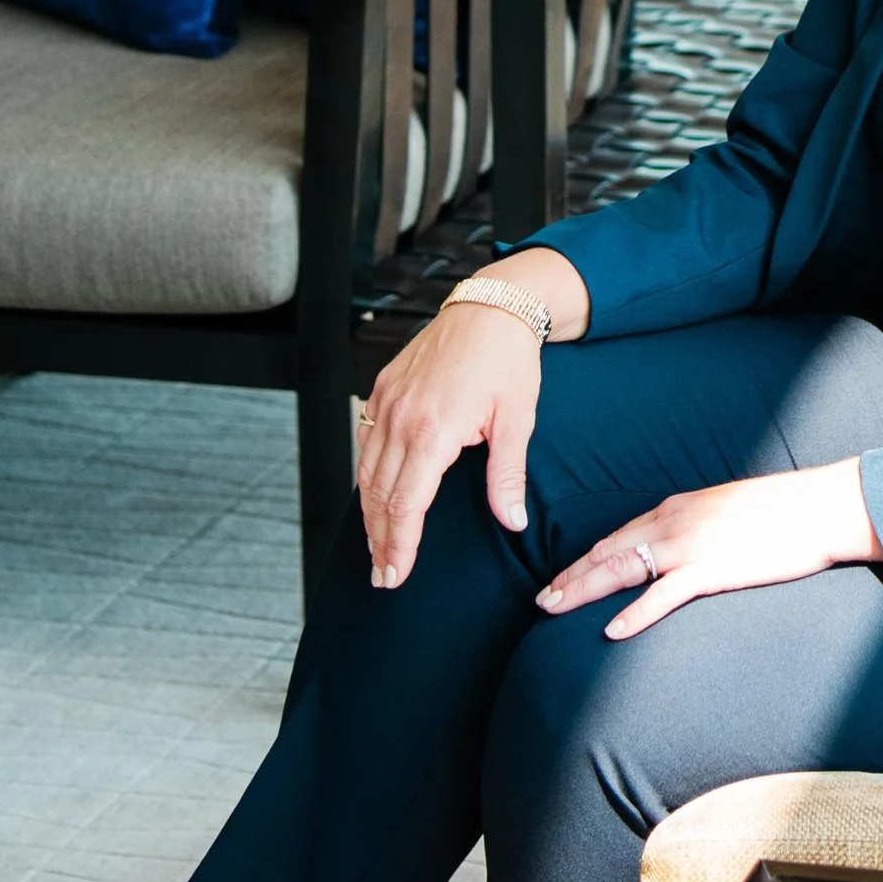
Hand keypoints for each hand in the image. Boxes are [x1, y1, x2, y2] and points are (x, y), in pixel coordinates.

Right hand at [356, 256, 584, 586]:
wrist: (491, 307)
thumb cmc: (508, 360)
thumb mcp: (517, 420)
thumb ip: (507, 476)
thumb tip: (513, 521)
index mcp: (434, 431)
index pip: (406, 504)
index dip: (399, 544)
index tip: (396, 574)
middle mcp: (401, 419)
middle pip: (379, 495)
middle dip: (379, 540)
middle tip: (384, 575)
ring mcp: (387, 402)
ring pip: (367, 472)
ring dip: (370, 514)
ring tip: (377, 547)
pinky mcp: (383, 389)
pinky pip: (366, 442)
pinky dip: (366, 476)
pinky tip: (373, 496)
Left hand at [537, 458, 881, 639]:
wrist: (818, 507)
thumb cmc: (781, 511)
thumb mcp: (726, 510)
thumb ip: (697, 526)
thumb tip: (683, 548)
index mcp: (677, 507)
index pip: (618, 536)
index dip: (585, 559)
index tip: (561, 577)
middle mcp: (674, 522)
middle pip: (608, 551)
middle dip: (571, 576)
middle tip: (541, 600)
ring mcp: (690, 545)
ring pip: (622, 569)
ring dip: (584, 590)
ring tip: (554, 610)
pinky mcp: (711, 569)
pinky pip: (662, 595)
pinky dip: (634, 614)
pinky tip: (611, 630)